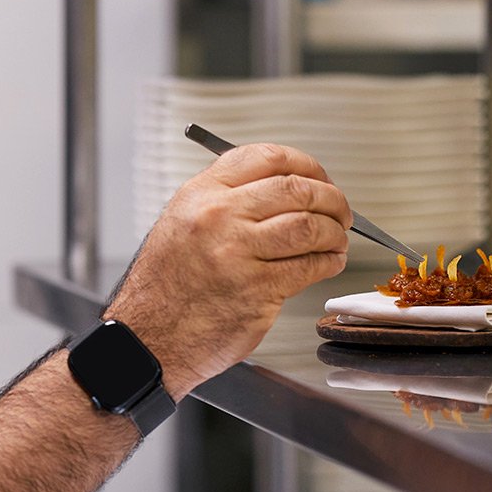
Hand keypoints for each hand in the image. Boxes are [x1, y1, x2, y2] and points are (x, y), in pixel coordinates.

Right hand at [106, 143, 351, 398]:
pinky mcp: (257, 290)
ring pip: (310, 226)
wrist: (150, 334)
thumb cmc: (168, 282)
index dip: (305, 164)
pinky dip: (329, 261)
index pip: (267, 157)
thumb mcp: (183, 219)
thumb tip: (286, 187)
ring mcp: (238, 253)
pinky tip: (329, 261)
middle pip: (296, 188)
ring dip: (335, 232)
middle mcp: (219, 216)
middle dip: (331, 199)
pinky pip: (309, 266)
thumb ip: (228, 197)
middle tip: (340, 210)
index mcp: (202, 193)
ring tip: (337, 238)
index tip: (319, 176)